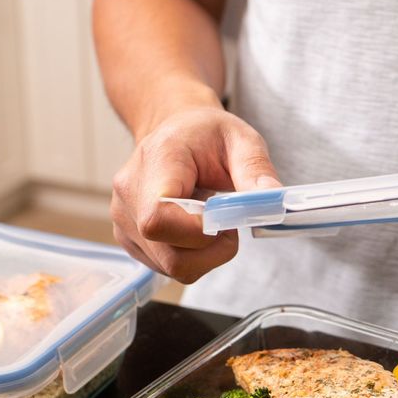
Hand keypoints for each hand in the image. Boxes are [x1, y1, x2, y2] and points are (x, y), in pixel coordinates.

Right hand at [111, 107, 280, 282]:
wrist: (174, 131)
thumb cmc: (206, 135)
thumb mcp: (241, 140)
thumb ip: (257, 170)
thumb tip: (274, 200)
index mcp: (157, 160)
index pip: (159, 217)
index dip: (198, 233)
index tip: (227, 222)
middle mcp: (130, 192)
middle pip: (168, 253)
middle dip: (212, 250)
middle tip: (229, 224)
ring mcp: (123, 218)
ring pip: (170, 266)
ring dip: (204, 255)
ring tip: (211, 221)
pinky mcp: (128, 238)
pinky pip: (165, 266)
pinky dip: (191, 256)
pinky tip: (193, 228)